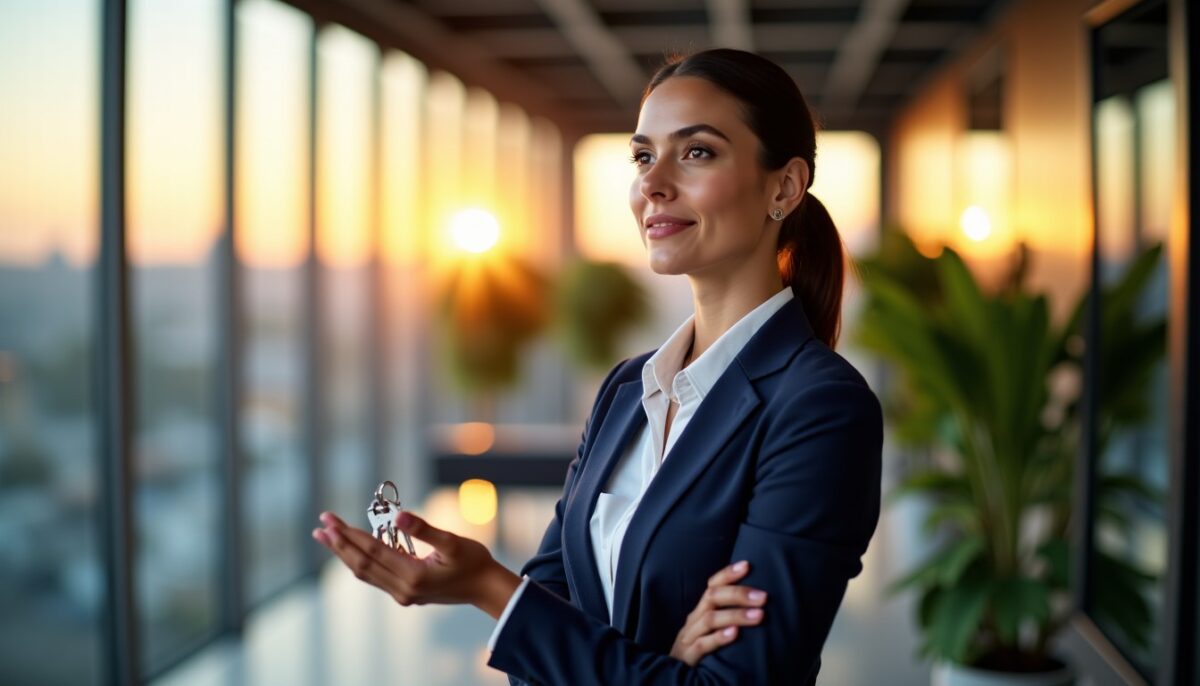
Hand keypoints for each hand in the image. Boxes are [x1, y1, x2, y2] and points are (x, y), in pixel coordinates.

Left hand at [312, 511, 520, 617]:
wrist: (485, 589)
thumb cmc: (474, 562)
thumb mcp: (453, 541)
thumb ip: (424, 529)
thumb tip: (398, 516)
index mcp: (413, 574)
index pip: (372, 550)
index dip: (349, 534)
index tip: (331, 521)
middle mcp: (403, 589)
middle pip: (361, 564)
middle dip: (339, 544)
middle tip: (320, 526)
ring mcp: (403, 595)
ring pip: (365, 573)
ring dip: (344, 554)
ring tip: (327, 538)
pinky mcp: (405, 594)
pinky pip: (375, 577)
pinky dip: (360, 562)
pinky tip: (352, 551)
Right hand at [670, 561, 766, 665]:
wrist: (673, 674)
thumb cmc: (699, 649)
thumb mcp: (710, 629)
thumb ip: (726, 615)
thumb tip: (758, 603)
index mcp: (700, 611)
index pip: (712, 585)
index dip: (727, 574)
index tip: (747, 565)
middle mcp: (694, 620)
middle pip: (713, 598)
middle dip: (739, 594)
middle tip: (763, 597)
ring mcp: (689, 637)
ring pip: (710, 619)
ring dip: (736, 615)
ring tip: (759, 615)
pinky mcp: (688, 657)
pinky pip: (702, 645)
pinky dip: (719, 638)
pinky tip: (735, 634)